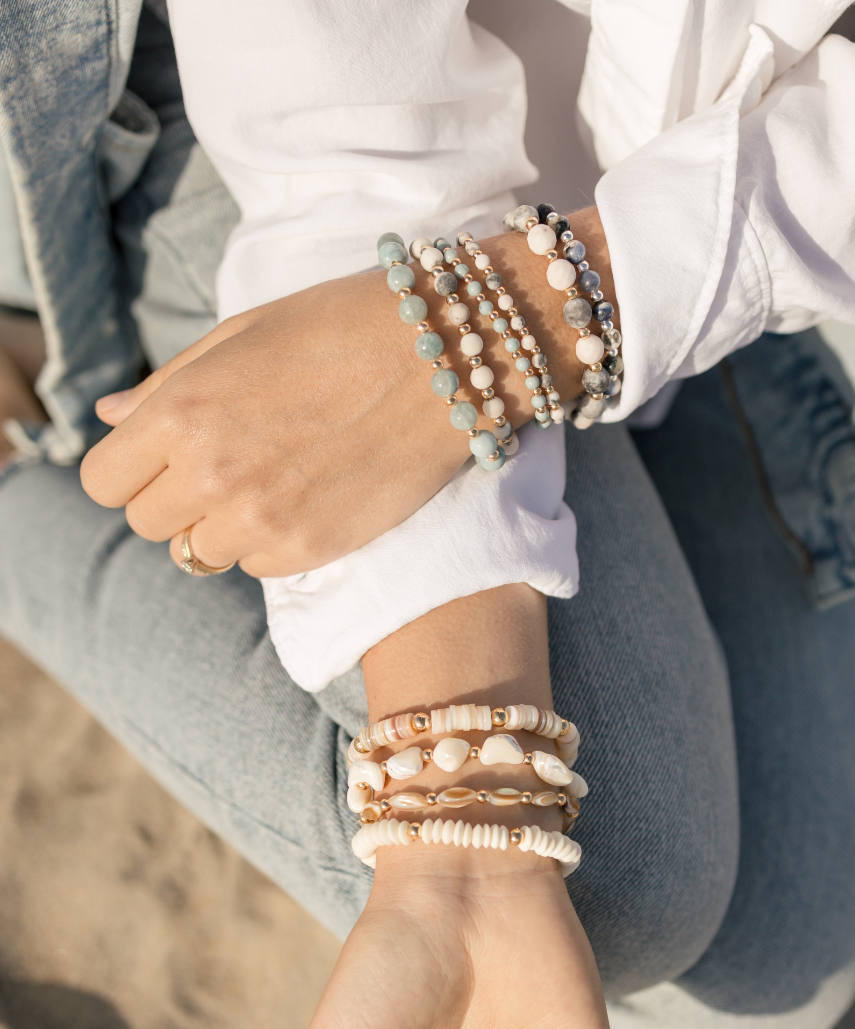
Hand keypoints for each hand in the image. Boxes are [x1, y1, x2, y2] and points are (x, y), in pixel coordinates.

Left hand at [78, 209, 613, 577]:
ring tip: (271, 481)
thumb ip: (167, 386)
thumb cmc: (338, 327)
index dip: (130, 470)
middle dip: (174, 500)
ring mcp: (260, 519)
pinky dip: (272, 543)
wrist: (443, 355)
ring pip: (199, 554)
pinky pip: (257, 566)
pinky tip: (309, 496)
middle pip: (148, 525)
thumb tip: (108, 417)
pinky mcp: (309, 548)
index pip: (103, 481)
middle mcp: (209, 474)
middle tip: (224, 467)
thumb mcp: (239, 336)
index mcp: (179, 412)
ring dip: (222, 526)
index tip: (162, 459)